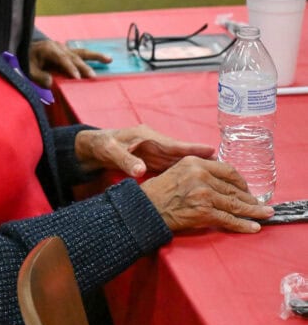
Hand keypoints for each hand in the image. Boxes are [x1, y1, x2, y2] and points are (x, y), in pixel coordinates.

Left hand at [29, 38, 111, 84]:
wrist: (25, 50)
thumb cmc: (27, 61)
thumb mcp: (29, 71)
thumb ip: (39, 77)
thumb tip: (50, 83)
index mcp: (48, 49)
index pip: (62, 59)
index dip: (70, 68)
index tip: (78, 78)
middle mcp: (58, 46)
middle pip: (74, 56)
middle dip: (84, 67)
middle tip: (93, 77)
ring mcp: (65, 47)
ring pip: (82, 52)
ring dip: (96, 56)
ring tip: (109, 59)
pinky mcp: (68, 51)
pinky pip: (82, 53)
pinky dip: (93, 56)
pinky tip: (106, 59)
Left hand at [73, 124, 215, 178]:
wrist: (96, 147)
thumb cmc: (103, 145)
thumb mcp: (111, 152)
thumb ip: (125, 161)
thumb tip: (140, 171)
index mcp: (150, 138)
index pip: (175, 145)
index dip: (194, 149)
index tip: (212, 151)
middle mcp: (159, 145)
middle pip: (186, 155)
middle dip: (205, 163)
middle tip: (227, 171)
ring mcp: (159, 154)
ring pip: (184, 164)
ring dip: (200, 172)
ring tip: (221, 181)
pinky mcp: (157, 163)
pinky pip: (176, 170)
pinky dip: (188, 177)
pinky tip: (201, 186)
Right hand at [142, 156, 273, 232]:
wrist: (143, 208)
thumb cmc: (158, 192)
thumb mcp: (177, 170)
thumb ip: (198, 171)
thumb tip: (220, 180)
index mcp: (195, 162)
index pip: (227, 170)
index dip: (241, 181)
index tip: (247, 189)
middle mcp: (201, 175)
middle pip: (234, 188)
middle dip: (250, 198)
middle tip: (261, 205)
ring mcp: (203, 194)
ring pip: (235, 203)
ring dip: (253, 211)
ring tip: (265, 214)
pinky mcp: (203, 212)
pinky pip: (228, 219)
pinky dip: (243, 224)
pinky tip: (253, 227)